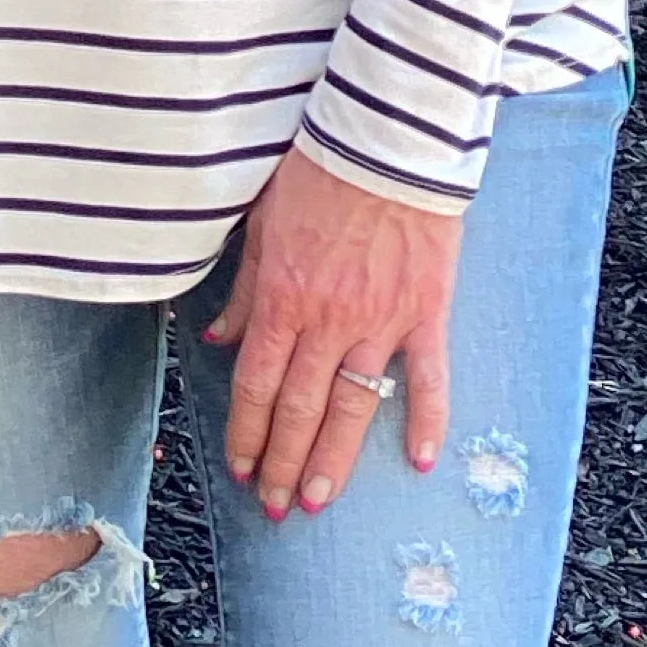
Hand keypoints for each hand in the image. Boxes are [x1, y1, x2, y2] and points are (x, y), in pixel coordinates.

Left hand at [206, 146, 460, 519]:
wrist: (385, 140)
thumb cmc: (317, 171)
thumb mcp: (261, 225)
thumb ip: (244, 289)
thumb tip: (217, 339)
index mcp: (282, 298)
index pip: (257, 384)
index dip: (247, 431)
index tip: (241, 468)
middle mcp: (328, 320)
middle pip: (300, 408)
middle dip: (283, 462)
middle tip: (274, 506)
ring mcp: (381, 320)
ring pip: (353, 406)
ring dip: (334, 460)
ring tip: (319, 501)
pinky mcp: (427, 311)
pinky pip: (428, 377)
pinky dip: (425, 421)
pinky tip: (417, 462)